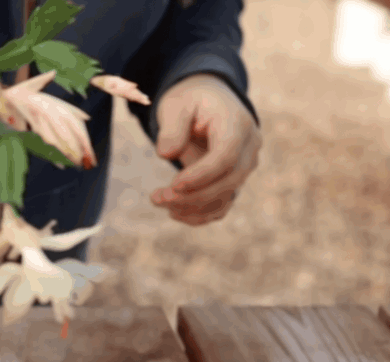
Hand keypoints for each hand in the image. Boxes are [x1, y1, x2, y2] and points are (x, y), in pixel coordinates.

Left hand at [150, 74, 260, 225]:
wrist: (208, 102)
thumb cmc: (190, 101)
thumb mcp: (176, 104)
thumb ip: (172, 127)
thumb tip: (166, 154)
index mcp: (237, 124)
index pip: (227, 156)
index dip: (201, 175)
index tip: (173, 185)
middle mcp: (248, 148)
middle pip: (229, 181)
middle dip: (192, 196)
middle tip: (157, 198)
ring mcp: (244, 167)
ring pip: (225, 197)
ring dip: (191, 208)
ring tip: (158, 200)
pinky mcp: (233, 181)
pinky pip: (221, 206)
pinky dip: (199, 215)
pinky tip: (173, 212)